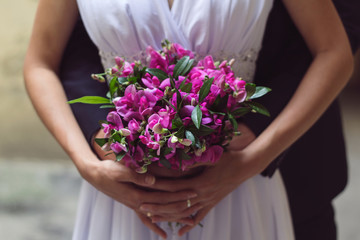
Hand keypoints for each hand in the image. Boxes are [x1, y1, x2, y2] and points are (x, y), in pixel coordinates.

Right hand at [80, 130, 197, 237]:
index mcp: (137, 194)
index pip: (163, 196)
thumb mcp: (121, 170)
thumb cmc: (108, 170)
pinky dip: (155, 226)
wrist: (95, 175)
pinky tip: (163, 234)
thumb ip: (136, 176)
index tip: (194, 192)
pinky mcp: (134, 204)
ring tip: (189, 223)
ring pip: (158, 215)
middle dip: (182, 207)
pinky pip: (146, 219)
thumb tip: (152, 180)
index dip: (179, 194)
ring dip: (174, 218)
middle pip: (164, 207)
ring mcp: (136, 206)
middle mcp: (138, 203)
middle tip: (198, 208)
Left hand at [139, 123, 262, 235]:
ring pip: (185, 212)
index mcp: (200, 182)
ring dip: (168, 216)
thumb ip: (194, 161)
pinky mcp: (213, 203)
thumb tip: (177, 163)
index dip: (158, 190)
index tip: (145, 191)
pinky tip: (180, 231)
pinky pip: (199, 216)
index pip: (174, 188)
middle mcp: (202, 195)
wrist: (246, 167)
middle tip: (141, 208)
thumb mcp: (212, 156)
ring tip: (153, 219)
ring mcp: (208, 201)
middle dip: (158, 206)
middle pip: (175, 203)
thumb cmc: (229, 158)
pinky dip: (189, 224)